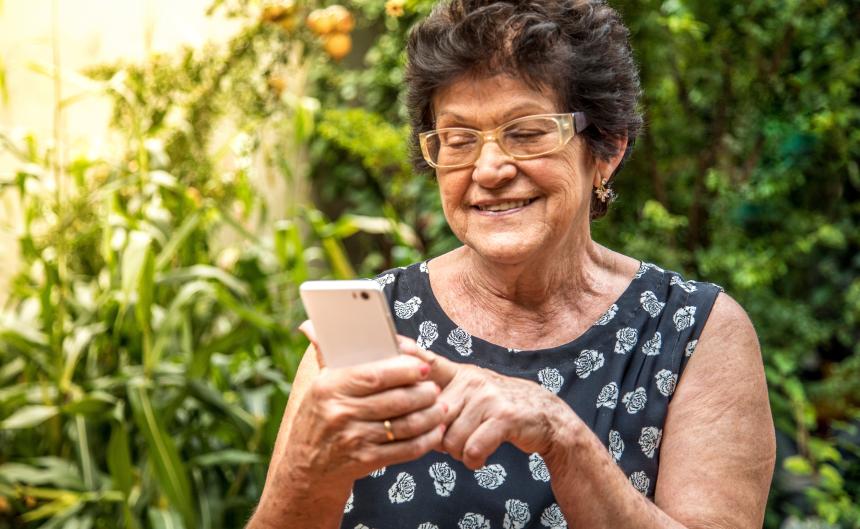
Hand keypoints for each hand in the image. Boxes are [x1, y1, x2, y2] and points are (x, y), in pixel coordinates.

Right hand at [284, 322, 446, 486]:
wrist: (307, 466)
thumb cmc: (320, 416)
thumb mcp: (320, 385)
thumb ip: (326, 354)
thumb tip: (310, 324)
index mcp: (329, 387)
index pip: (373, 374)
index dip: (403, 370)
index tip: (423, 365)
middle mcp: (340, 413)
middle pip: (395, 400)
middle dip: (423, 393)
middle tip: (435, 388)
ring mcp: (354, 439)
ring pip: (404, 425)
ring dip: (430, 416)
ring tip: (442, 408)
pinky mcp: (366, 461)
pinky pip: (405, 450)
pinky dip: (426, 440)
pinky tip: (436, 430)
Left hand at [407, 347, 571, 469]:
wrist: (545, 417)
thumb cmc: (498, 409)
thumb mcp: (471, 394)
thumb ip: (443, 400)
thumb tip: (410, 417)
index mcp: (459, 374)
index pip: (429, 362)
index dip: (409, 353)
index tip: (392, 341)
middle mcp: (471, 380)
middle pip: (432, 418)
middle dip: (438, 439)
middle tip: (453, 441)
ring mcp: (488, 396)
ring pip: (449, 440)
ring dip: (457, 453)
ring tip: (469, 447)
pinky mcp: (503, 416)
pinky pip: (471, 449)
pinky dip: (473, 460)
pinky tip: (480, 456)